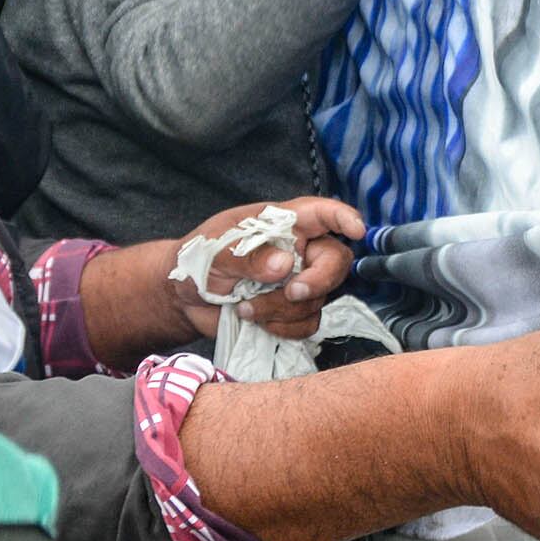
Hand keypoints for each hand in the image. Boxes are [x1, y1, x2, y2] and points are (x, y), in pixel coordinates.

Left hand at [168, 196, 363, 340]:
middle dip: (319, 280)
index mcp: (282, 224)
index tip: (356, 230)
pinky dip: (284, 327)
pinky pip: (307, 323)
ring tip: (246, 308)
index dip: (344, 217)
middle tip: (293, 291)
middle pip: (336, 260)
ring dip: (283, 309)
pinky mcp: (291, 313)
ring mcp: (297, 282)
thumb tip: (284, 265)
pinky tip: (257, 322)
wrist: (183, 297)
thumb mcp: (214, 251)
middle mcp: (298, 251)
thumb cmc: (198, 259)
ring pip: (318, 299)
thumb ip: (247, 256)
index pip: (321, 213)